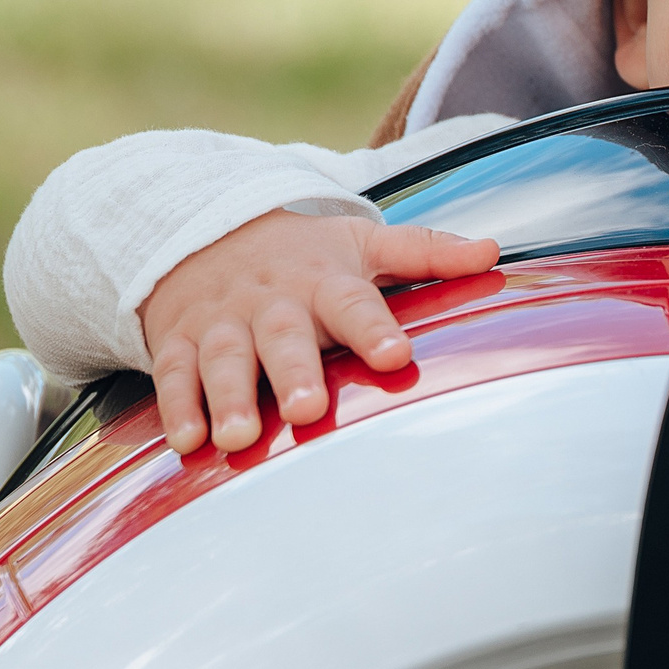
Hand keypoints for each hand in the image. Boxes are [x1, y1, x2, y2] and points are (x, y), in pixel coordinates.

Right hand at [142, 212, 500, 455]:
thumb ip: (425, 251)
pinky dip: (180, 407)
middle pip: (283, 336)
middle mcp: (273, 302)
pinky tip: (189, 441)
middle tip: (306, 409)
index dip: (375, 328)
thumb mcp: (363, 242)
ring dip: (230, 397)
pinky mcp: (181, 340)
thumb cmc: (304, 251)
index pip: (354, 303)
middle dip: (293, 372)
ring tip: (240, 437)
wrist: (210, 227)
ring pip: (225, 357)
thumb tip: (493, 252)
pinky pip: (175, 373)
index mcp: (324, 281)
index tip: (396, 355)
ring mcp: (224, 321)